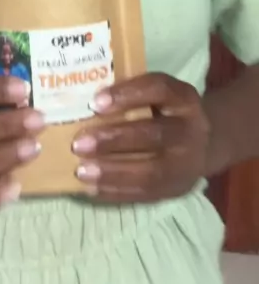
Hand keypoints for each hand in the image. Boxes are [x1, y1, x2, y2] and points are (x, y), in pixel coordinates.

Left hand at [72, 73, 210, 202]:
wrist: (205, 142)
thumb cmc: (166, 112)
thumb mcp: (158, 95)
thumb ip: (129, 95)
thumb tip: (80, 100)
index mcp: (183, 98)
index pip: (158, 89)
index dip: (127, 94)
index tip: (94, 103)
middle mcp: (190, 129)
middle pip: (153, 133)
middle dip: (114, 139)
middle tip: (78, 144)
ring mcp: (187, 163)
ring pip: (151, 171)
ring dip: (112, 172)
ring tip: (81, 171)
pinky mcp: (178, 189)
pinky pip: (146, 194)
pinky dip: (115, 192)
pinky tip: (91, 189)